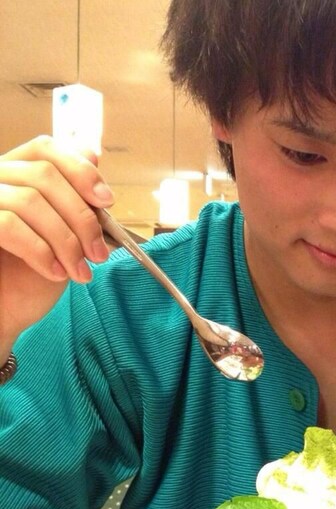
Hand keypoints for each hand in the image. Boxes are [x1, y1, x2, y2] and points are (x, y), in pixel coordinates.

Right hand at [0, 136, 113, 348]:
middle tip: (99, 254)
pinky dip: (41, 251)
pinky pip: (9, 225)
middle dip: (82, 217)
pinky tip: (56, 273)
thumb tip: (93, 154)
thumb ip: (75, 199)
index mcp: (14, 175)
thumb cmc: (29, 277)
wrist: (2, 314)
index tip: (107, 201)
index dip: (80, 169)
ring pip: (30, 200)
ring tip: (81, 272)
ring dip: (67, 242)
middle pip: (44, 174)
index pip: (45, 148)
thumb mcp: (63, 235)